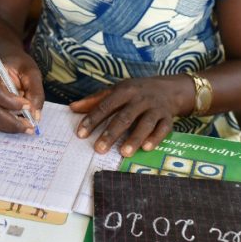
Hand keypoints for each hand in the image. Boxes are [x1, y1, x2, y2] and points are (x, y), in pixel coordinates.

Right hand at [0, 52, 44, 133]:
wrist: (7, 61)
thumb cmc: (19, 65)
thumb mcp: (32, 72)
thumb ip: (35, 91)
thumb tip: (35, 115)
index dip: (11, 102)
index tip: (28, 106)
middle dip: (12, 121)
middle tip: (30, 126)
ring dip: (10, 127)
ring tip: (27, 127)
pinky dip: (6, 127)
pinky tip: (19, 124)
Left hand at [69, 77, 191, 156]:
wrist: (168, 89)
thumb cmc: (135, 92)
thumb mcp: (116, 90)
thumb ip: (94, 100)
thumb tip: (72, 108)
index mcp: (124, 91)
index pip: (105, 106)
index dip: (92, 120)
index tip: (80, 134)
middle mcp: (139, 99)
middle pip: (124, 117)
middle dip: (111, 133)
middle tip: (99, 149)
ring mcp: (155, 108)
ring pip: (145, 123)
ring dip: (134, 138)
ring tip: (124, 153)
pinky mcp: (167, 118)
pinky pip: (162, 129)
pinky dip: (155, 138)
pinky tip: (146, 148)